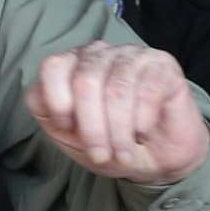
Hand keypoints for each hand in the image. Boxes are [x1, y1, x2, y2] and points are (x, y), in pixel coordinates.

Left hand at [25, 40, 209, 185]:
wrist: (157, 156)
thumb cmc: (111, 144)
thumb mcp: (72, 139)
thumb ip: (53, 118)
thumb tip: (46, 101)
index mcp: (71, 66)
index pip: (52, 68)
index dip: (58, 104)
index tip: (69, 130)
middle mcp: (99, 54)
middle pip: (85, 82)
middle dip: (93, 129)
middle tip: (102, 155)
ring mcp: (132, 56)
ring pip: (117, 91)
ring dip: (119, 133)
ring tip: (124, 155)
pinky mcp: (162, 66)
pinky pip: (148, 93)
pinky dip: (143, 123)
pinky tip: (144, 133)